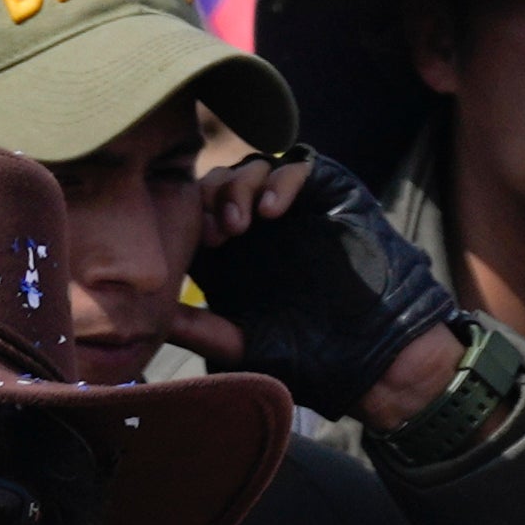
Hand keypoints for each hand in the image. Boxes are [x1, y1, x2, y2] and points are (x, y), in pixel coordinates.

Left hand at [188, 148, 458, 421]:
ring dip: (238, 186)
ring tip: (240, 224)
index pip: (193, 215)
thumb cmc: (306, 358)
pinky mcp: (331, 199)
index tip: (192, 246)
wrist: (375, 358)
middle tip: (216, 234)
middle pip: (217, 184)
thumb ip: (199, 327)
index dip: (185, 219)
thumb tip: (150, 314)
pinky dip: (280, 179)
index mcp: (231, 257)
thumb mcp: (240, 344)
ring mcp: (294, 211)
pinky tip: (270, 209)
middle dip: (209, 199)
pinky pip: (300, 165)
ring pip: (253, 167)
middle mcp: (258, 229)